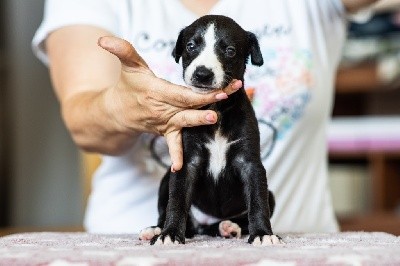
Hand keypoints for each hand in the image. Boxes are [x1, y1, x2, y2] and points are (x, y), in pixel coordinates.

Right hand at [98, 36, 241, 170]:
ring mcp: (164, 122)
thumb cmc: (127, 87)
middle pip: (188, 105)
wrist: (117, 113)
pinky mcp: (166, 131)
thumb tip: (103, 39)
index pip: (181, 93)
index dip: (198, 91)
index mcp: (156, 92)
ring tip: (214, 119)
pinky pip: (172, 143)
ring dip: (201, 120)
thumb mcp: (127, 67)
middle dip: (208, 101)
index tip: (218, 87)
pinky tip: (178, 168)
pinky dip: (176, 155)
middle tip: (225, 96)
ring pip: (186, 121)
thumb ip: (122, 51)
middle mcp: (161, 109)